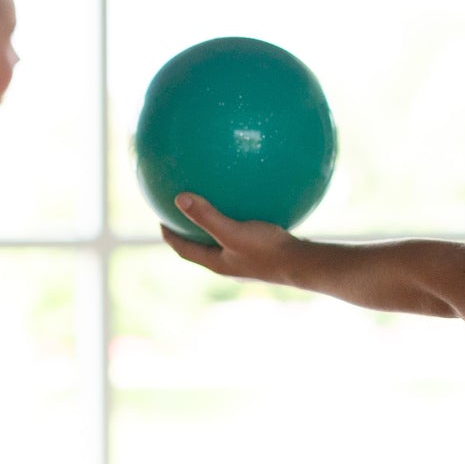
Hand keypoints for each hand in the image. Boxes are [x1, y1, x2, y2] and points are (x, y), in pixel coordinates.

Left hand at [160, 194, 301, 282]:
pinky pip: (246, 234)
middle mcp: (230, 264)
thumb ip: (207, 216)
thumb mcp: (233, 231)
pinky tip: (251, 204)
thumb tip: (179, 198)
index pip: (185, 250)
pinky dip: (241, 221)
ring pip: (225, 242)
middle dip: (191, 232)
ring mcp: (248, 260)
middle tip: (182, 214)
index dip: (171, 237)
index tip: (161, 221)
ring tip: (214, 207)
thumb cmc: (267, 250)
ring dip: (216, 227)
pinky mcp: (265, 253)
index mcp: (218, 263)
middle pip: (202, 248)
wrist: (303, 264)